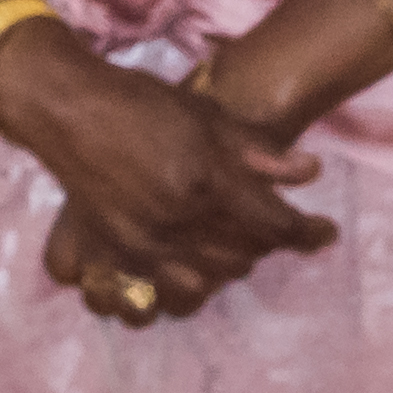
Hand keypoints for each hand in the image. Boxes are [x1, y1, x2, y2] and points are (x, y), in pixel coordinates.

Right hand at [0, 31, 329, 324]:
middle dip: (267, 244)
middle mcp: (177, 220)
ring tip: (231, 244)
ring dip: (228, 266)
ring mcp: (143, 244)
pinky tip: (190, 262)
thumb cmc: (140, 102)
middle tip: (272, 225)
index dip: (307, 232)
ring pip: (206, 282)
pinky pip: (163, 290)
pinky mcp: (115, 255)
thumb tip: (308, 173)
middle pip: (244, 256)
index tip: (325, 232)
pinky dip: (186, 282)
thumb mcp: (206, 114)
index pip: (273, 225)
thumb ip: (257, 149)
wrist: (67, 110)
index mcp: (205, 181)